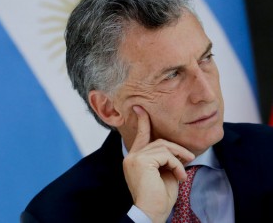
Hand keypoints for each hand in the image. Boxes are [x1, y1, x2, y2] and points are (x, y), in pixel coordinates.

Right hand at [122, 105, 194, 222]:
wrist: (151, 212)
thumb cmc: (158, 198)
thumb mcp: (164, 174)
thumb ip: (165, 160)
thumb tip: (177, 151)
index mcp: (134, 159)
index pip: (140, 136)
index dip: (142, 121)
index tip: (140, 108)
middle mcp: (132, 156)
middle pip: (158, 141)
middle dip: (176, 149)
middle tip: (189, 158)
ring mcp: (135, 158)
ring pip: (163, 146)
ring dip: (178, 158)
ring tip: (183, 173)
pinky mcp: (141, 161)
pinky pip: (165, 155)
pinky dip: (176, 165)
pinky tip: (179, 176)